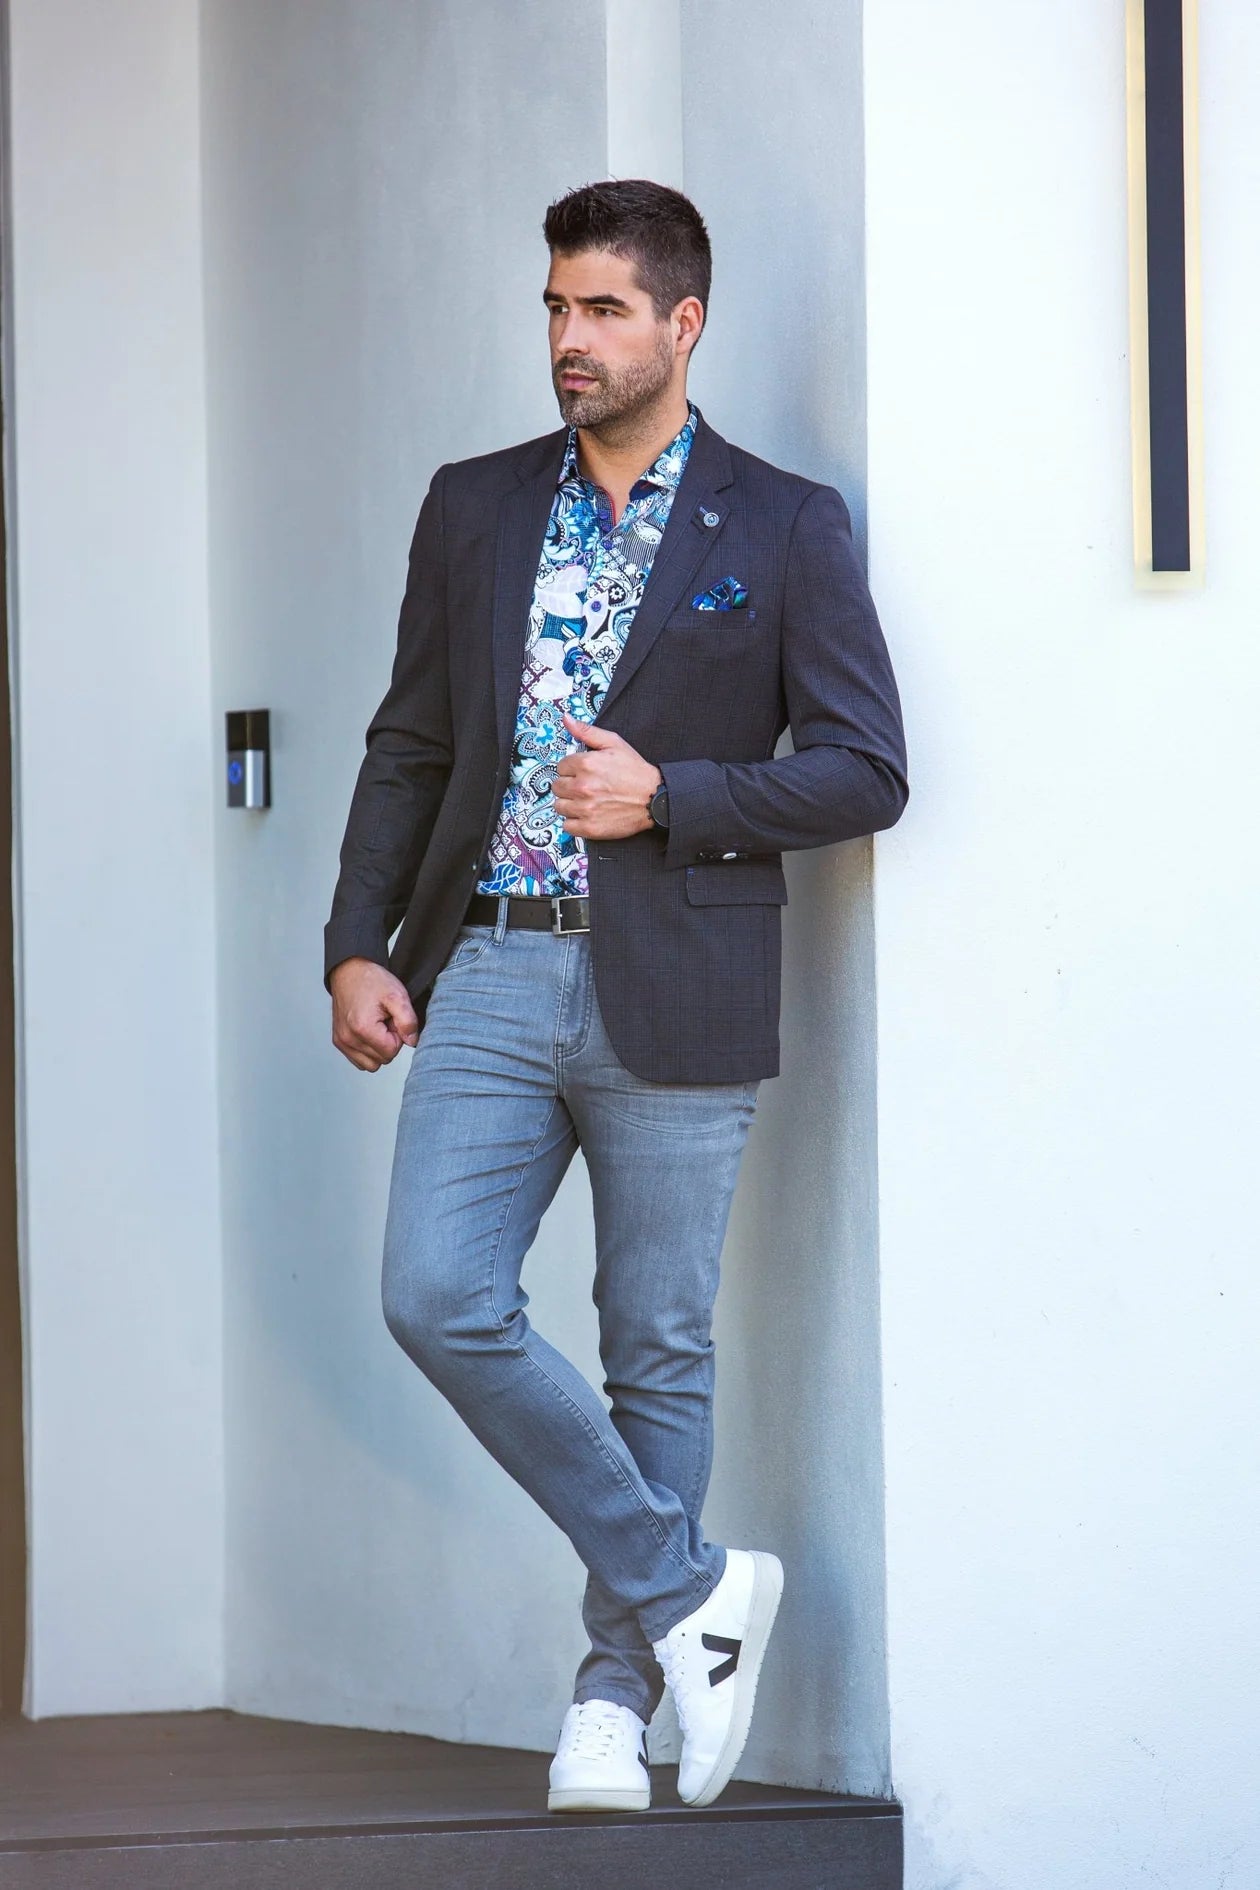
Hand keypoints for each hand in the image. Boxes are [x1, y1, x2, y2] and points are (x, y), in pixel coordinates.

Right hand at [330, 958, 419, 1070]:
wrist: (350, 971)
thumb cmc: (371, 980)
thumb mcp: (397, 995)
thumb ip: (408, 1020)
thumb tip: (412, 1042)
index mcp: (362, 1028)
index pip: (392, 1051)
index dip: (398, 1036)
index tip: (392, 1019)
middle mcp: (348, 1038)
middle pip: (382, 1059)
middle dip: (388, 1042)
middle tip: (385, 1020)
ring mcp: (342, 1041)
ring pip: (371, 1064)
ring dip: (378, 1049)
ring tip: (377, 1026)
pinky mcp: (339, 1042)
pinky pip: (359, 1061)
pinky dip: (368, 1051)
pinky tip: (369, 1032)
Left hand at [554, 713, 660, 838]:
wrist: (654, 798)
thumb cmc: (636, 772)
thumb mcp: (614, 743)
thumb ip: (587, 731)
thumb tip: (567, 719)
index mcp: (586, 764)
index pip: (561, 766)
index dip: (571, 769)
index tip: (582, 772)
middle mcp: (583, 786)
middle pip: (557, 786)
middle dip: (568, 785)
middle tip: (584, 786)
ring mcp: (585, 808)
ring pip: (560, 806)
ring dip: (569, 803)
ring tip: (585, 800)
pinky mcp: (590, 827)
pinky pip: (567, 826)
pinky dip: (574, 822)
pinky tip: (586, 814)